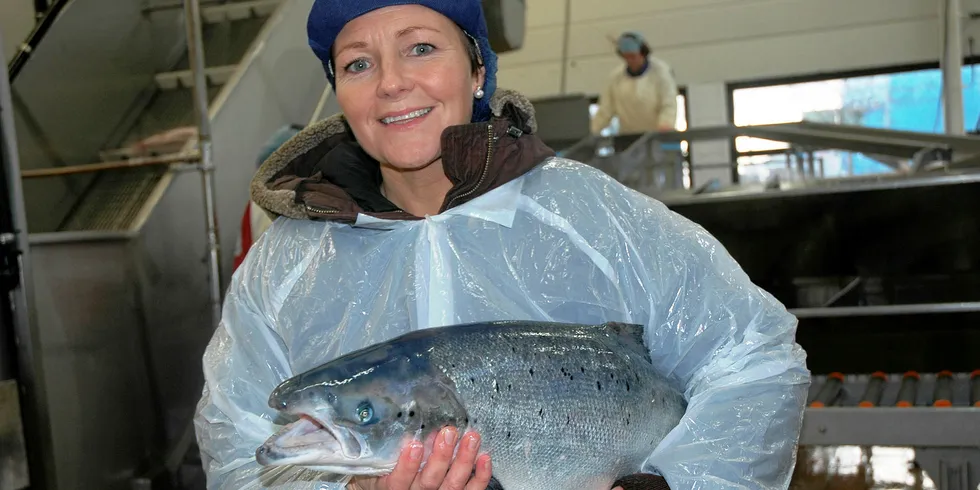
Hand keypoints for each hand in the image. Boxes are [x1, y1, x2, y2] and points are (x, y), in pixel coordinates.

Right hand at [347, 426, 491, 489]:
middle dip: (441, 457)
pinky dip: (480, 476)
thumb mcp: (375, 463)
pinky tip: (484, 458)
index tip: (414, 445)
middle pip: (429, 482)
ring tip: (471, 438)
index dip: (406, 466)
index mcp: (393, 488)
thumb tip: (392, 423)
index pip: (398, 481)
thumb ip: (383, 451)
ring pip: (452, 485)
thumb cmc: (383, 472)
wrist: (391, 489)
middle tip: (448, 433)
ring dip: (464, 461)